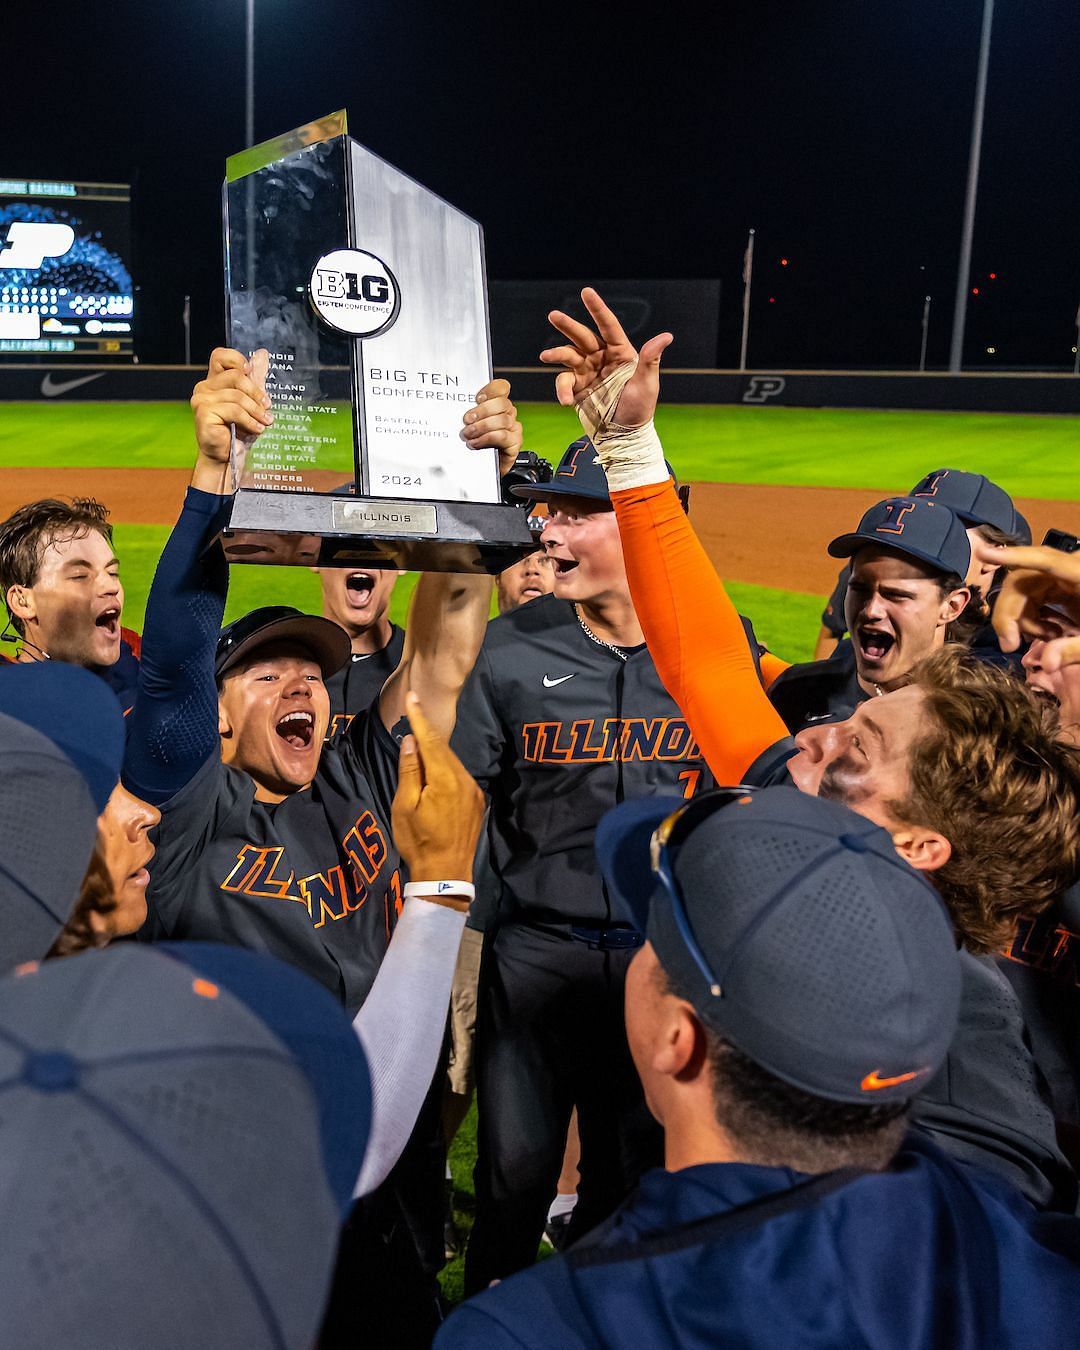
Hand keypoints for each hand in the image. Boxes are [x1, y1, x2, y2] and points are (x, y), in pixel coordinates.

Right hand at [190, 347, 272, 477]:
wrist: (228, 457)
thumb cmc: (238, 431)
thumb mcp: (251, 402)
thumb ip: (255, 379)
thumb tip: (262, 353)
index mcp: (214, 381)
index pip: (220, 356)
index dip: (237, 360)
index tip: (251, 372)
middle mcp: (204, 387)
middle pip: (236, 376)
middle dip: (256, 393)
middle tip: (268, 407)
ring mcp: (201, 399)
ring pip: (237, 396)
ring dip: (256, 412)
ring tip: (265, 423)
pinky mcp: (203, 413)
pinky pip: (234, 410)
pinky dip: (249, 421)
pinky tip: (256, 429)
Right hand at [392, 691, 484, 906]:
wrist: (446, 873)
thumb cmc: (418, 841)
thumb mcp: (404, 806)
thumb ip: (409, 770)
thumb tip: (411, 740)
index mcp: (444, 779)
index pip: (430, 740)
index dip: (419, 718)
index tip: (412, 698)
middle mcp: (464, 779)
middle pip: (442, 749)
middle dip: (427, 732)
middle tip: (413, 713)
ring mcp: (474, 791)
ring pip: (452, 762)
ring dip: (436, 753)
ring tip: (418, 746)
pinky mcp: (478, 801)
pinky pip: (459, 776)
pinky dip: (446, 769)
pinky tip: (434, 774)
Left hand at [460, 378, 522, 476]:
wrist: (480, 469)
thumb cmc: (473, 446)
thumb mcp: (468, 425)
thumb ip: (467, 414)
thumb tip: (453, 406)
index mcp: (498, 405)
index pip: (501, 388)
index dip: (491, 389)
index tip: (477, 398)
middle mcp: (508, 415)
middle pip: (502, 403)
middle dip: (482, 411)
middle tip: (466, 420)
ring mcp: (513, 429)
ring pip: (502, 420)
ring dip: (482, 427)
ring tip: (468, 435)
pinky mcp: (514, 444)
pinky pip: (503, 436)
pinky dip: (487, 439)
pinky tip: (476, 443)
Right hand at [539, 286, 672, 427]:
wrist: (623, 435)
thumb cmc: (640, 409)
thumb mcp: (647, 384)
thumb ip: (651, 359)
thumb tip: (666, 336)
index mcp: (621, 353)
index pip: (608, 326)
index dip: (597, 309)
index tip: (586, 293)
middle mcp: (602, 358)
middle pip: (583, 336)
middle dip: (568, 325)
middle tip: (553, 315)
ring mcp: (588, 372)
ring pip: (569, 355)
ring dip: (557, 353)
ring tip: (545, 356)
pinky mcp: (577, 388)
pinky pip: (564, 382)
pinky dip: (562, 389)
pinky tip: (566, 400)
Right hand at [976, 540, 1079, 669]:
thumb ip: (1074, 650)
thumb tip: (1046, 664)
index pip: (1044, 560)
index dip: (1014, 557)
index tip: (985, 554)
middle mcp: (1070, 569)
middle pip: (1023, 580)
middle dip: (1010, 612)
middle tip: (1009, 645)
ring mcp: (1066, 576)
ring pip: (1025, 590)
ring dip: (1024, 617)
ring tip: (1046, 640)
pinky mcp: (1064, 585)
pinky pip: (1036, 596)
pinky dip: (1035, 616)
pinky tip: (1050, 633)